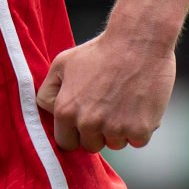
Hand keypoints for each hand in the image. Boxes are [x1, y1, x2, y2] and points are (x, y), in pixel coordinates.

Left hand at [34, 32, 174, 152]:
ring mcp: (115, 128)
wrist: (138, 42)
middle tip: (107, 107)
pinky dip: (141, 128)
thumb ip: (48, 91)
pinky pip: (138, 141)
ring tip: (124, 102)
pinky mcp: (140, 130)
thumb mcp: (62, 64)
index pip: (66, 143)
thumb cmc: (100, 50)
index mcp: (65, 110)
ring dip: (120, 130)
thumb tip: (48, 110)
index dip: (75, 133)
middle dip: (98, 132)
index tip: (84, 121)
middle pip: (91, 146)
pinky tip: (139, 105)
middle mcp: (88, 123)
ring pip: (116, 144)